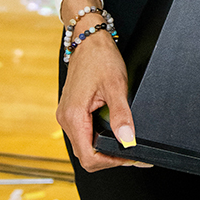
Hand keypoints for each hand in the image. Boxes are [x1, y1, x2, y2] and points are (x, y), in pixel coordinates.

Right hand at [57, 0, 150, 171]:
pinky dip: (99, 139)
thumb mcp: (115, 85)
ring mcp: (67, 115)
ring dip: (104, 149)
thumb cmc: (100, 57)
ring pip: (84, 146)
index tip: (131, 157)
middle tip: (133, 153)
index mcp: (73, 116)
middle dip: (110, 158)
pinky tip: (114, 133)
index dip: (111, 162)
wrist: (88, 38)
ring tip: (126, 144)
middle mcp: (65, 118)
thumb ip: (121, 115)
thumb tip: (127, 140)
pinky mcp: (71, 110)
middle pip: (86, 155)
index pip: (89, 157)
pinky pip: (83, 134)